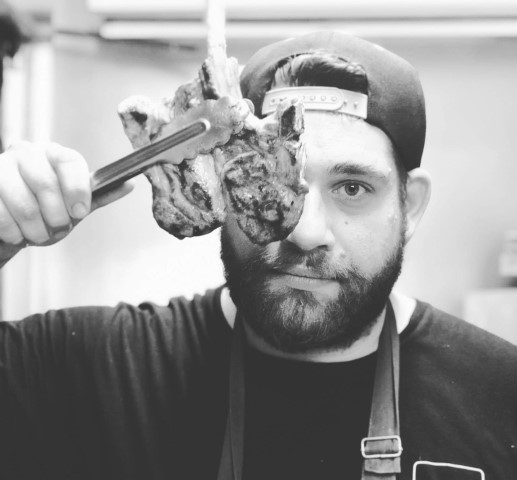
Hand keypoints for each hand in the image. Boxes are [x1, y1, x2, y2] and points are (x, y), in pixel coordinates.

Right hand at [0, 141, 133, 257]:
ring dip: (34, 229)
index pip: (70, 162)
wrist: (11, 224)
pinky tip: (17, 234)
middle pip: (45, 182)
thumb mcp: (75, 205)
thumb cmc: (46, 212)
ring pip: (22, 202)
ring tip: (37, 234)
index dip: (77, 190)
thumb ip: (99, 195)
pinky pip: (0, 214)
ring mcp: (1, 166)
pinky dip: (13, 232)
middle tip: (58, 229)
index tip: (79, 213)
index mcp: (55, 154)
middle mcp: (27, 153)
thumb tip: (129, 184)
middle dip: (55, 216)